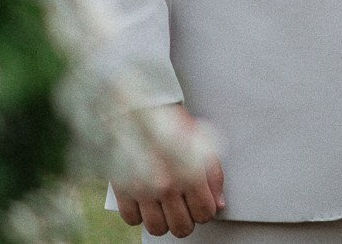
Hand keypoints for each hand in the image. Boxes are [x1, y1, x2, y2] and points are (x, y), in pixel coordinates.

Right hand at [113, 107, 224, 237]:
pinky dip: (139, 216)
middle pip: (181, 227)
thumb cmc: (174, 128)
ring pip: (157, 228)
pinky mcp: (122, 190)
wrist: (142, 113)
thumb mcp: (204, 148)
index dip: (205, 213)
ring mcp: (143, 190)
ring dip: (163, 223)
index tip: (201, 207)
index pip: (204, 213)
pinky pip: (132, 220)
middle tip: (184, 212)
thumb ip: (214, 178)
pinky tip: (145, 204)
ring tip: (165, 211)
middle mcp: (167, 185)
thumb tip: (218, 205)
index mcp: (191, 173)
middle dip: (186, 223)